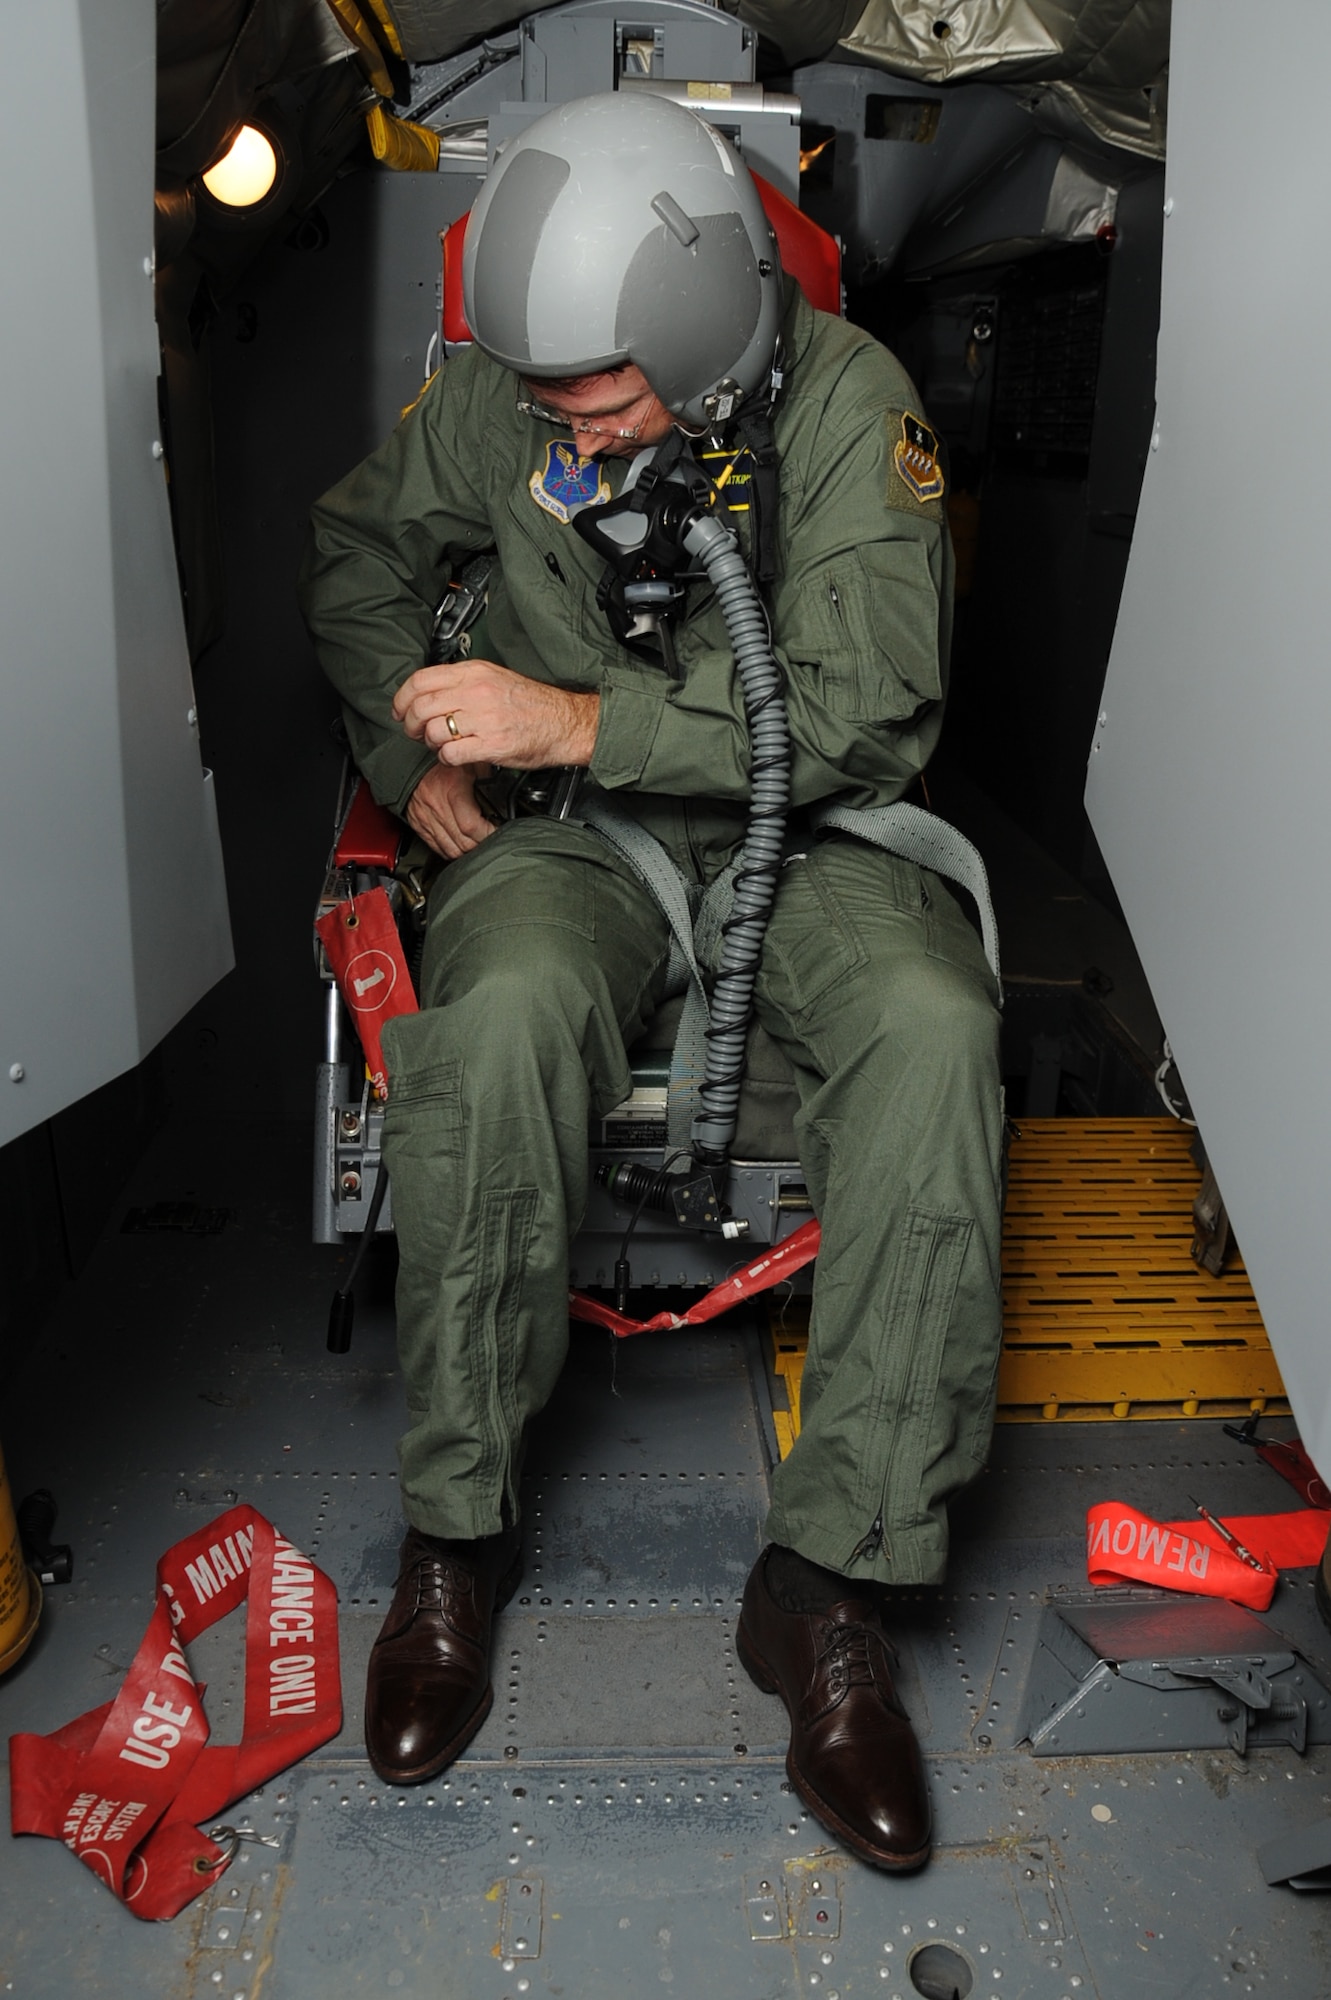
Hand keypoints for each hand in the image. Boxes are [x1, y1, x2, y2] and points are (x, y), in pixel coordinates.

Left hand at [392, 658, 598, 768]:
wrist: (565, 723)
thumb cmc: (532, 704)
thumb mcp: (494, 678)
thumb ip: (461, 682)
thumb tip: (428, 691)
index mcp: (474, 673)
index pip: (421, 681)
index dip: (402, 699)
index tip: (400, 711)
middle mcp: (476, 692)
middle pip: (421, 707)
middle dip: (410, 725)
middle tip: (415, 733)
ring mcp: (484, 718)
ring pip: (432, 731)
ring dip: (430, 743)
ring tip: (441, 744)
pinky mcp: (492, 744)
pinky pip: (450, 753)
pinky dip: (446, 758)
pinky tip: (456, 756)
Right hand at [404, 762, 495, 860]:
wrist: (410, 764)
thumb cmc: (442, 763)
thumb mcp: (470, 764)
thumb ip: (488, 777)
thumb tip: (506, 790)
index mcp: (452, 792)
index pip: (472, 826)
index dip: (489, 833)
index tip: (498, 830)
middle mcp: (438, 809)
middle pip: (464, 843)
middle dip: (481, 844)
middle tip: (490, 837)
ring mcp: (427, 820)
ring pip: (451, 851)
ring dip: (467, 850)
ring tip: (476, 841)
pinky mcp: (419, 827)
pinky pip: (438, 849)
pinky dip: (451, 851)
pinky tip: (460, 843)